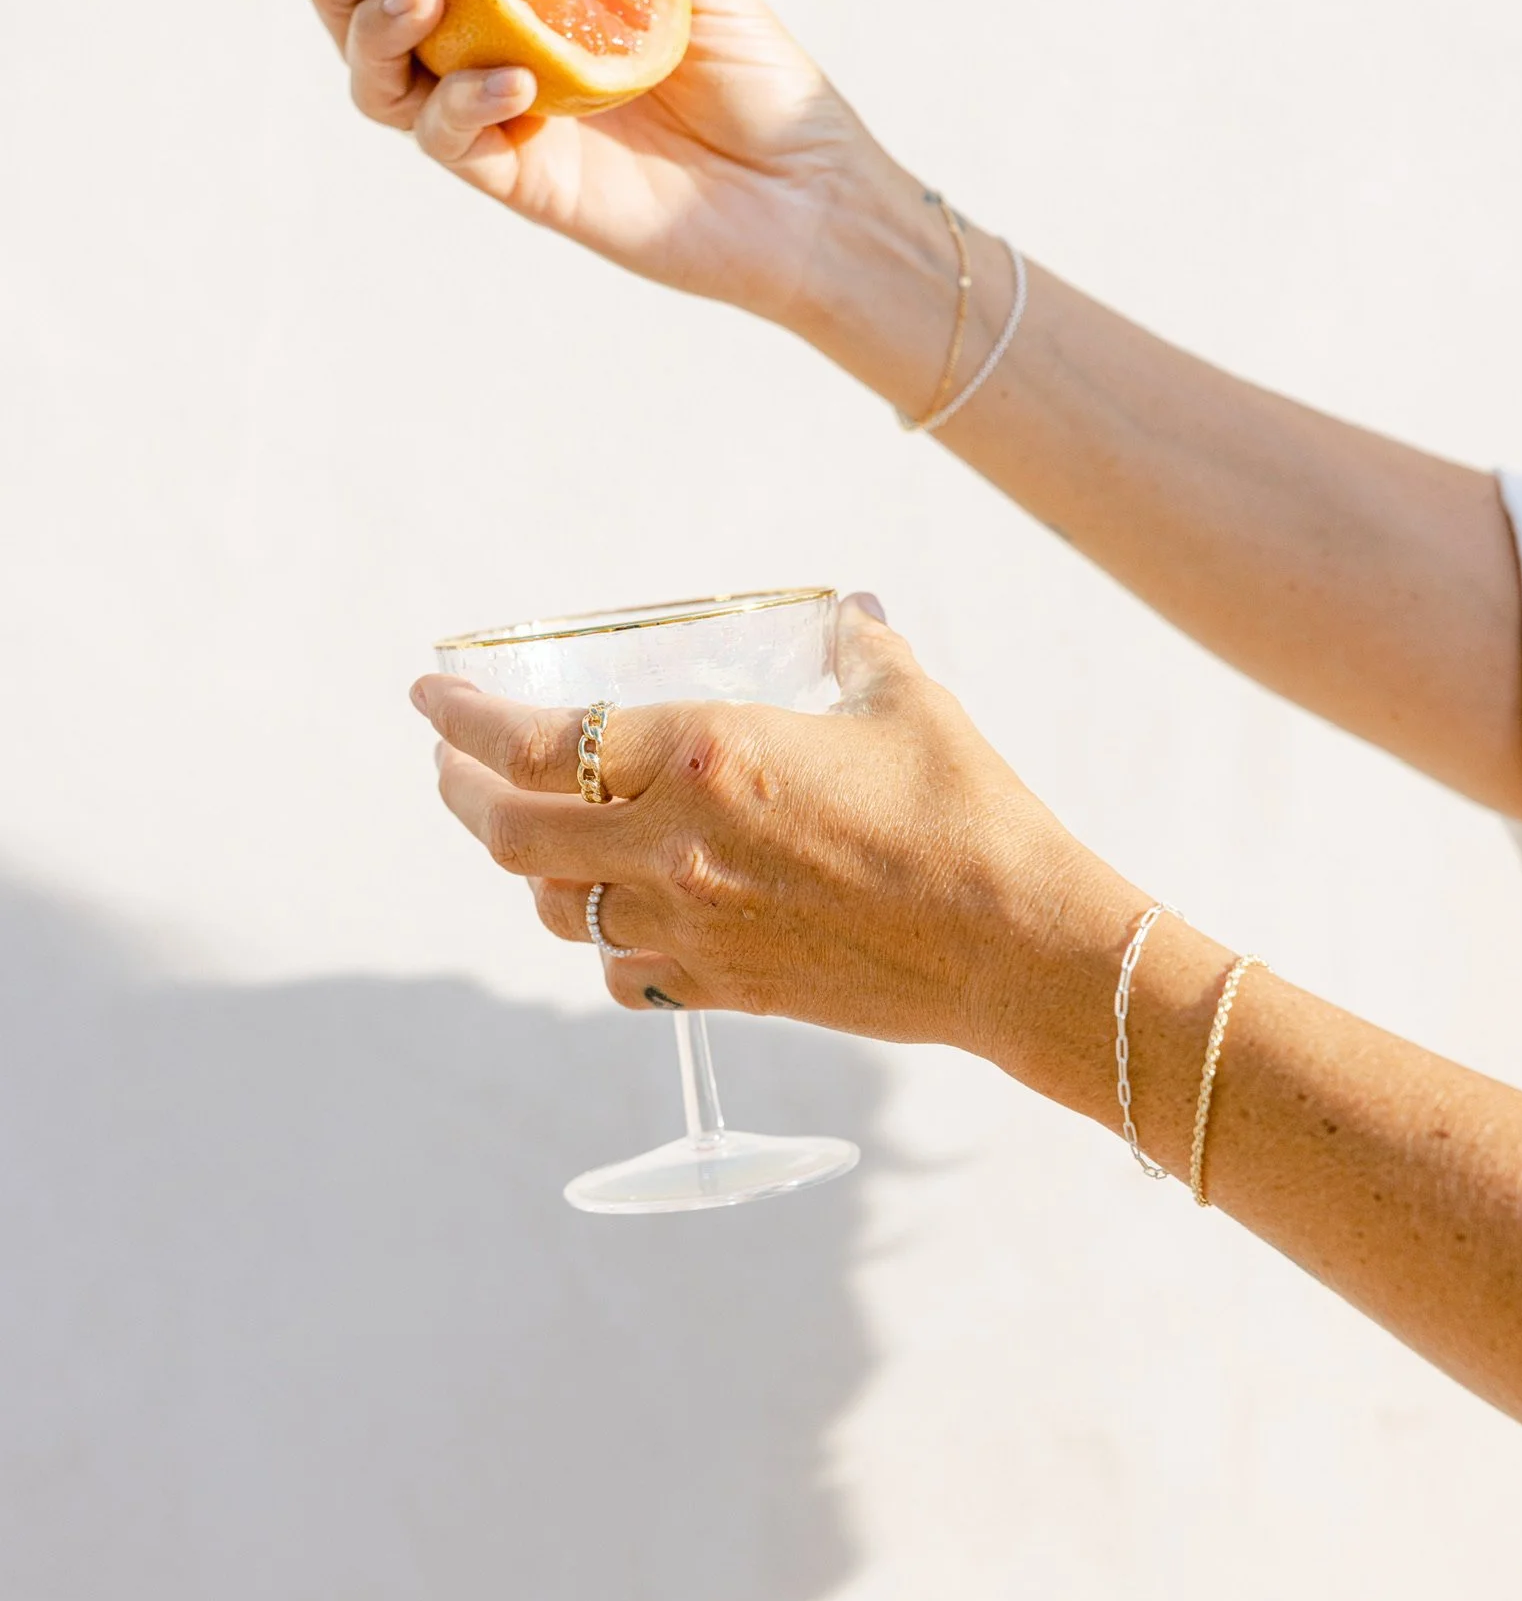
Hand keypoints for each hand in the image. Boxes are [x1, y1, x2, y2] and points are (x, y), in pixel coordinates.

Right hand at [303, 0, 882, 327]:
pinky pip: (454, 144)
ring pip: (385, 84)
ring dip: (380, 35)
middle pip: (368, 16)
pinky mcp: (525, 183)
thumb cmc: (758, 80)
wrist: (804, 191)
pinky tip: (509, 78)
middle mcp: (496, 53)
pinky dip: (462, 105)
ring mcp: (504, 121)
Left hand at [410, 596, 1125, 1061]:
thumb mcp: (909, 706)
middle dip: (460, 796)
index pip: (534, 743)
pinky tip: (613, 919)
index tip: (428, 700)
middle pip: (510, 834)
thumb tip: (851, 612)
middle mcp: (674, 848)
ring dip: (523, 867)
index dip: (462, 721)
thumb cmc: (969, 815)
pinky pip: (619, 973)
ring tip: (525, 835)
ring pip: (553, 908)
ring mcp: (692, 928)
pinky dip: (597, 942)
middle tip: (449, 768)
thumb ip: (861, 650)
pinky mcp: (723, 988)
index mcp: (704, 759)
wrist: (1015, 949)